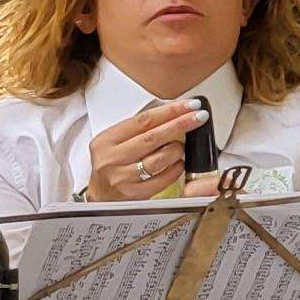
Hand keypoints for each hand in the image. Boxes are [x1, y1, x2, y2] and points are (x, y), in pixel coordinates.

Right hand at [76, 96, 198, 202]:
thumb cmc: (113, 163)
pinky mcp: (134, 194)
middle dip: (180, 124)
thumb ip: (140, 128)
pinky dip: (176, 168)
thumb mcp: (116, 141)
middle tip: (199, 116)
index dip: (169, 111)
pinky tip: (178, 163)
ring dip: (177, 149)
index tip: (189, 105)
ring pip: (160, 158)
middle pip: (152, 137)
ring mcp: (122, 178)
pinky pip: (164, 178)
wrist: (100, 194)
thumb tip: (175, 112)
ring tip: (181, 146)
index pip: (143, 120)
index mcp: (106, 141)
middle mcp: (111, 159)